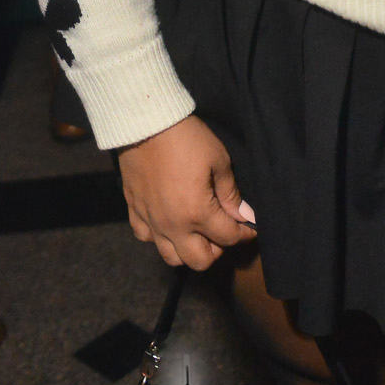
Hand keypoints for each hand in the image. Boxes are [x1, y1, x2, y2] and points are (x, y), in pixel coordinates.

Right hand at [118, 115, 256, 270]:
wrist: (146, 123)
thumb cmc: (187, 138)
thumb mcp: (219, 160)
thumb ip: (231, 193)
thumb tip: (245, 215)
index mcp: (197, 213)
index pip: (228, 237)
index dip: (245, 233)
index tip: (251, 227)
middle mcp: (173, 225)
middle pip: (200, 261)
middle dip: (218, 250)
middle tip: (223, 231)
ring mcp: (151, 221)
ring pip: (171, 258)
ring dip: (188, 250)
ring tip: (197, 231)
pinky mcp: (134, 211)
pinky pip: (146, 238)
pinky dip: (159, 237)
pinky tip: (169, 222)